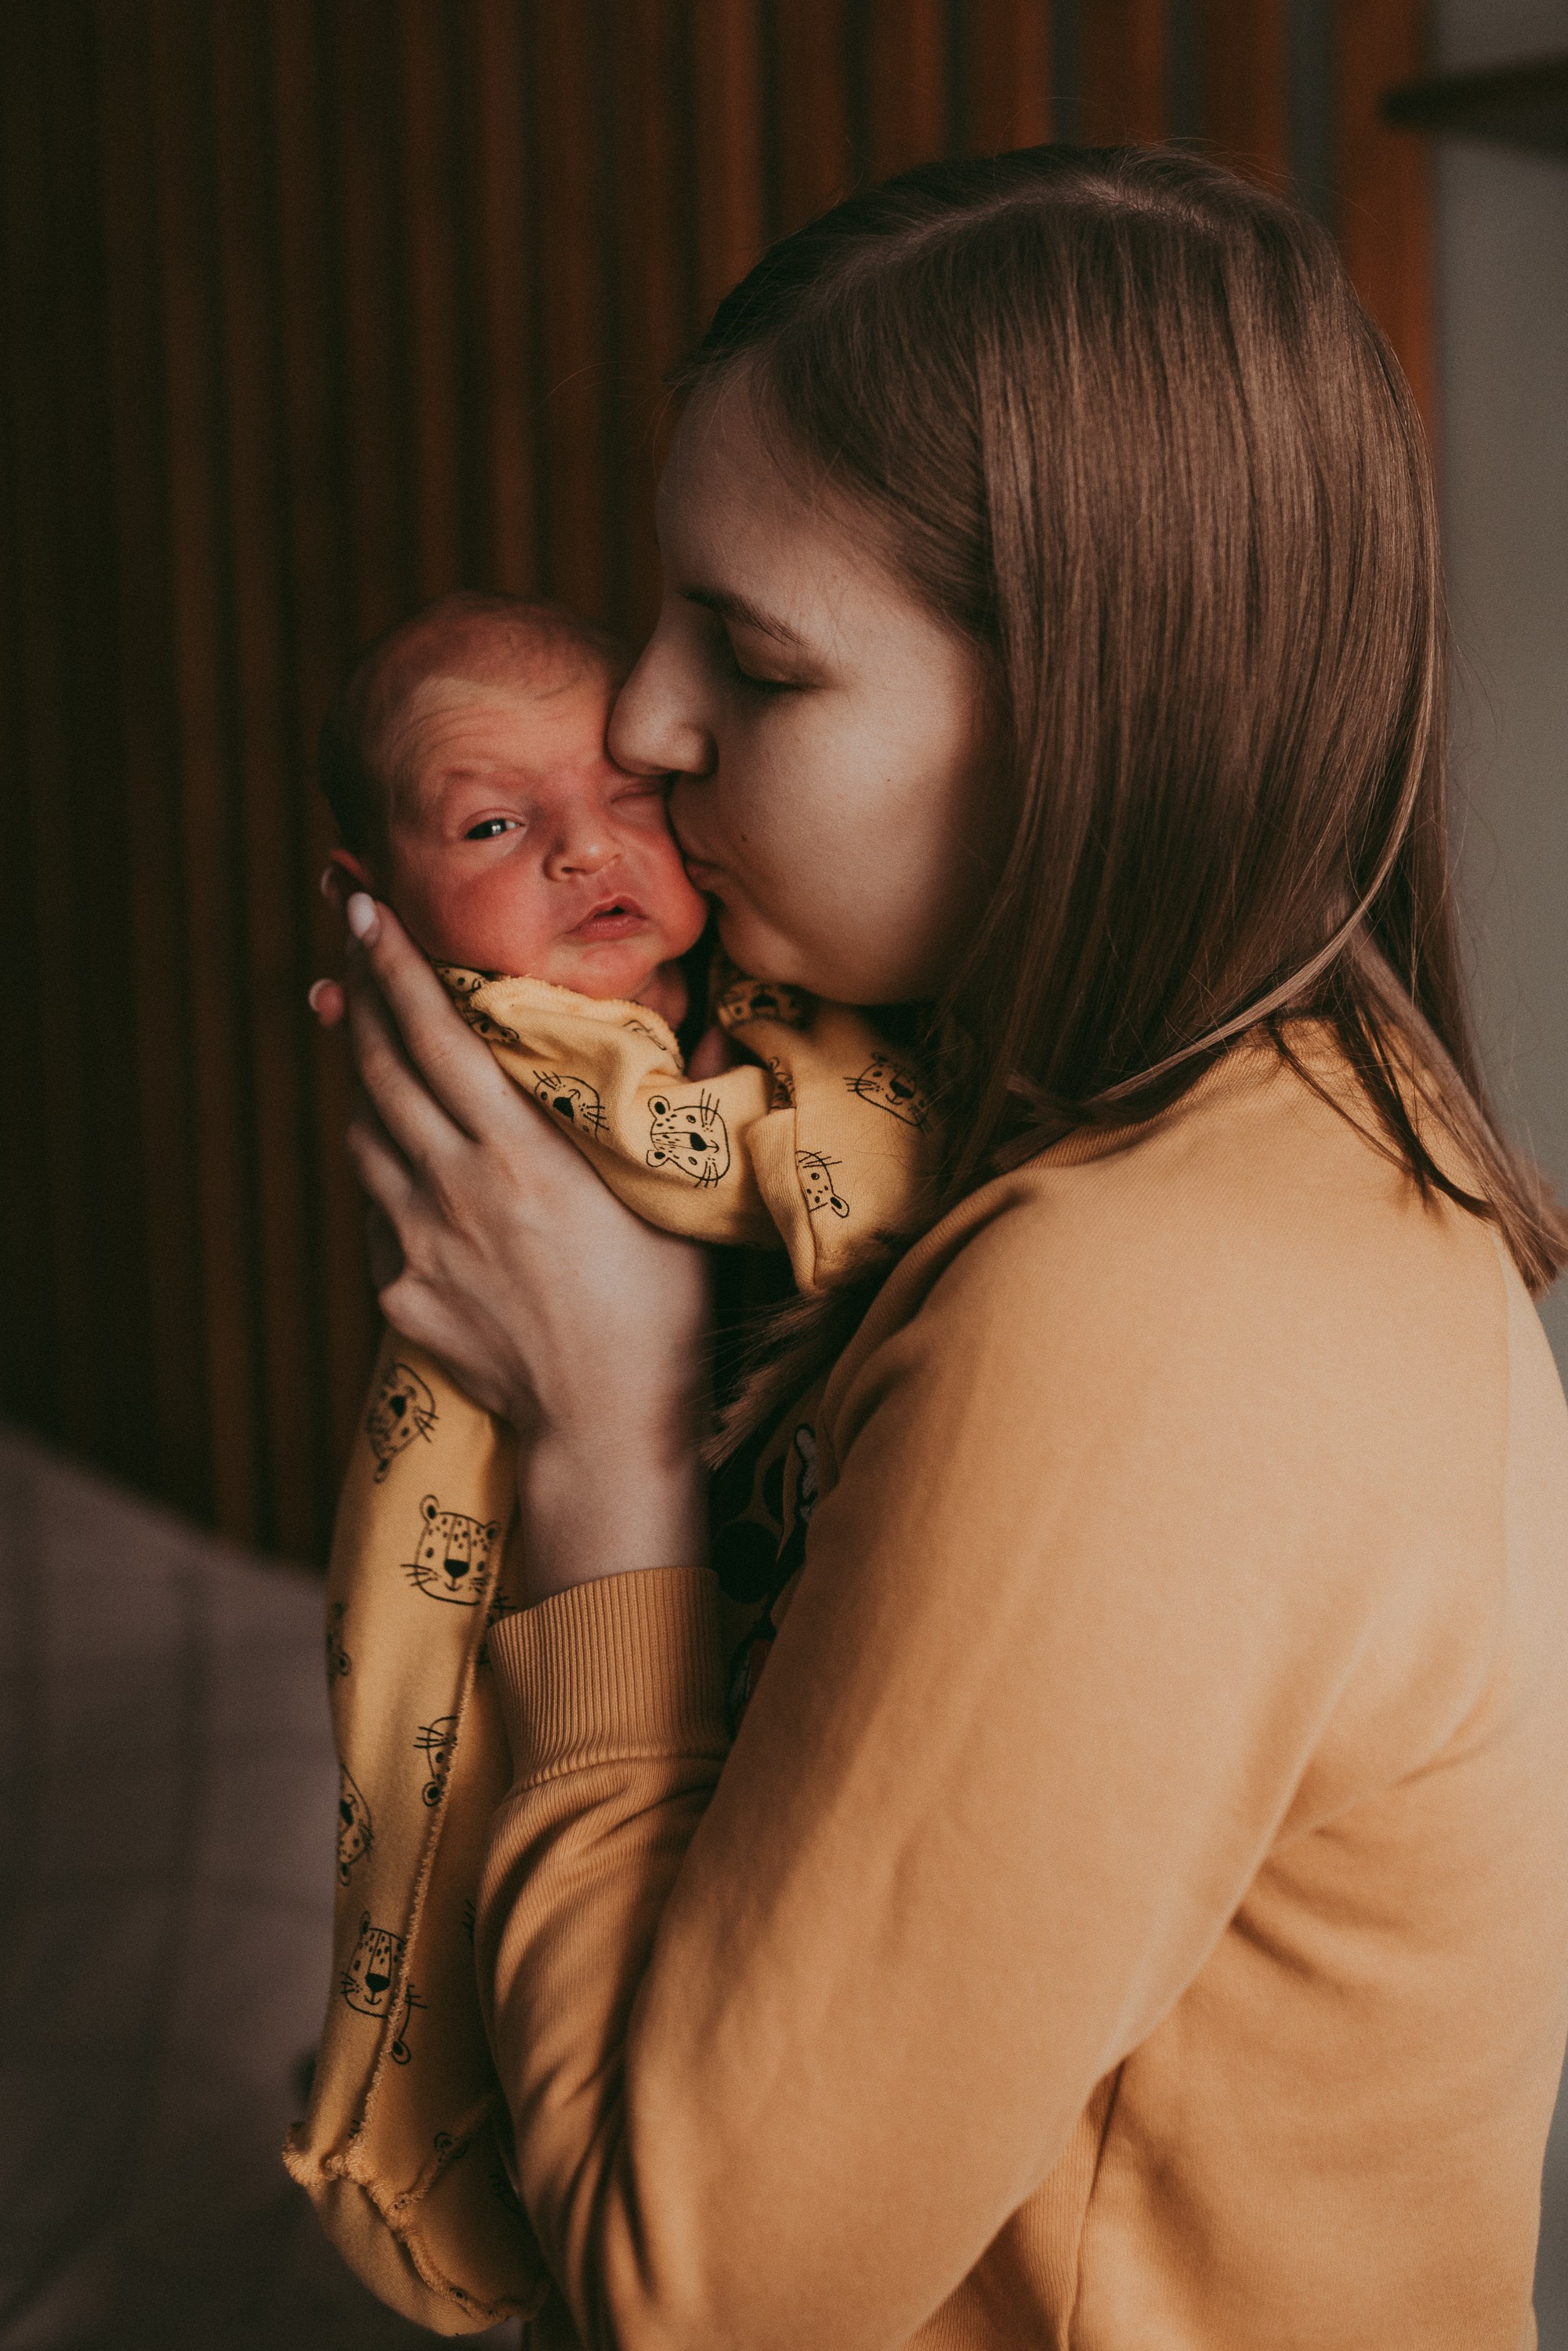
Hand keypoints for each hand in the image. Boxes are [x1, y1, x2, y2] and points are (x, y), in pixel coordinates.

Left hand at [311, 890, 711, 1594]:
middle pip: (379, 1069)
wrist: (603, 1432)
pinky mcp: (398, 1294)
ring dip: (358, 1078)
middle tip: (342, 938)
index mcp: (518, 1153)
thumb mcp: (674, 1203)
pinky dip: (380, 1169)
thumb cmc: (659, 1317)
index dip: (394, 965)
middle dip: (355, 994)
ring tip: (355, 1035)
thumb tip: (715, 1023)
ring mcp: (415, 1242)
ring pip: (364, 1136)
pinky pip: (375, 1211)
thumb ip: (676, 1107)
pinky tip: (394, 1156)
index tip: (363, 909)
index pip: (437, 1034)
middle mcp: (451, 1187)